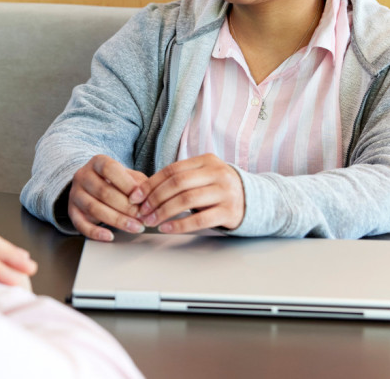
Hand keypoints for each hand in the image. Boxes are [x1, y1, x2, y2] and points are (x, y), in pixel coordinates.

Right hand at [68, 154, 147, 240]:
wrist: (92, 184)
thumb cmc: (115, 180)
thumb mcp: (128, 175)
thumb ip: (138, 183)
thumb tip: (149, 196)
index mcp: (97, 162)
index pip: (109, 169)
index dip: (125, 183)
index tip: (140, 197)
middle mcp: (83, 176)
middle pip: (103, 192)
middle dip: (126, 207)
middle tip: (143, 217)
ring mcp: (75, 194)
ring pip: (94, 208)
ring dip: (117, 220)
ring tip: (135, 227)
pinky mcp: (72, 211)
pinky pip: (81, 224)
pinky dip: (95, 232)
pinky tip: (110, 236)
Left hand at [129, 154, 244, 233]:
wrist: (254, 200)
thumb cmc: (218, 189)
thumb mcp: (203, 175)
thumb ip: (181, 178)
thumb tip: (144, 189)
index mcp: (207, 161)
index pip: (172, 169)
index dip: (151, 183)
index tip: (136, 196)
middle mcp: (217, 173)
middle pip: (178, 184)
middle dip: (155, 198)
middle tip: (141, 211)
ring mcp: (225, 192)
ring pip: (187, 201)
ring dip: (164, 212)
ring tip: (151, 221)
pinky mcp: (229, 212)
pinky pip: (199, 220)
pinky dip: (180, 225)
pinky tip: (167, 228)